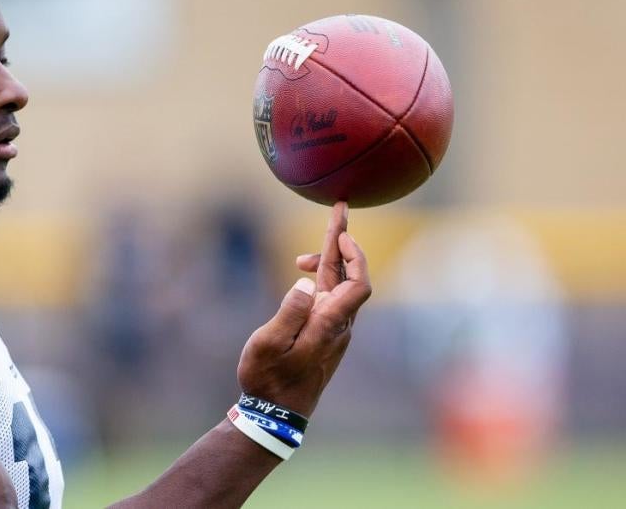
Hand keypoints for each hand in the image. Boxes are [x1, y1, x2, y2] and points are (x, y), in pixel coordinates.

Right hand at [236, 201, 371, 416]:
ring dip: (329, 263)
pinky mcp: (326, 337)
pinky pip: (332, 299)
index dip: (354, 254)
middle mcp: (338, 326)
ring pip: (340, 288)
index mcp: (328, 324)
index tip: (342, 231)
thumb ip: (289, 312)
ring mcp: (334, 332)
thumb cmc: (267, 378)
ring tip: (302, 255)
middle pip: (351, 277)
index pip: (358, 283)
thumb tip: (306, 282)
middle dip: (344, 243)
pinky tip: (305, 278)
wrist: (275, 414)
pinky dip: (323, 280)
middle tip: (339, 211)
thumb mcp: (268, 344)